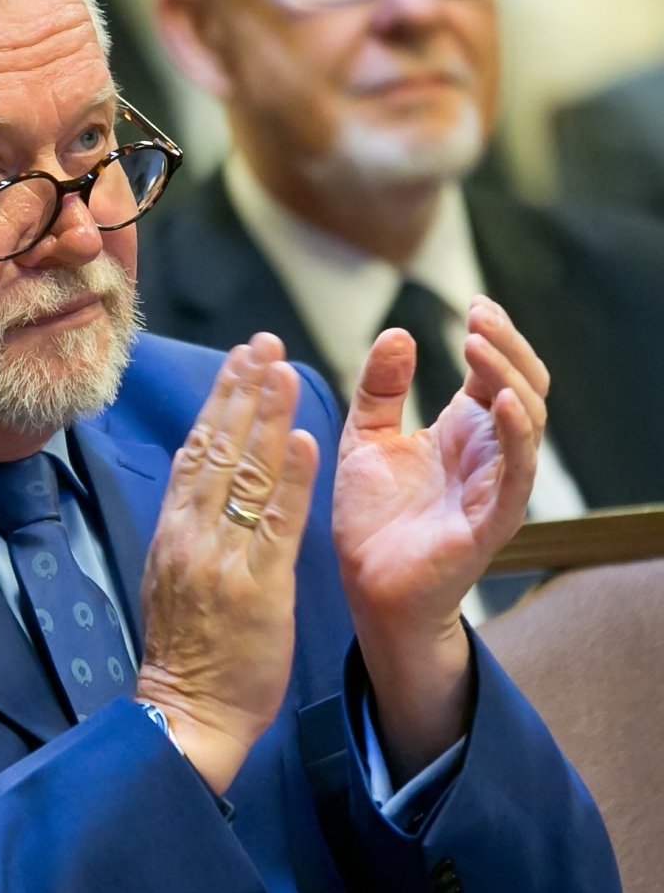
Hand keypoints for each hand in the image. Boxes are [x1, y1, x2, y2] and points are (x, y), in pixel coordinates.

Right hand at [136, 334, 319, 793]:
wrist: (185, 716)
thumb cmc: (188, 656)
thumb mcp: (174, 581)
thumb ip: (188, 530)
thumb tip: (198, 483)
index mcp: (173, 533)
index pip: (196, 452)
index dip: (218, 401)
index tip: (239, 360)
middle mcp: (192, 535)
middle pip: (217, 448)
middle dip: (241, 390)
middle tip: (264, 341)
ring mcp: (222, 560)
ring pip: (244, 474)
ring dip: (265, 417)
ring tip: (284, 368)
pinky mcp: (256, 588)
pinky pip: (275, 525)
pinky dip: (289, 480)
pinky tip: (303, 440)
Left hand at [333, 295, 546, 775]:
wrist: (365, 588)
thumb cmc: (372, 519)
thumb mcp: (366, 439)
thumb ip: (381, 389)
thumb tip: (400, 332)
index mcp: (464, 431)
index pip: (496, 372)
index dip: (494, 337)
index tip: (472, 305)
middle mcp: (488, 453)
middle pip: (524, 386)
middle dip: (507, 346)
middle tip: (478, 316)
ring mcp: (495, 486)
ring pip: (528, 421)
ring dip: (508, 378)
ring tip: (478, 345)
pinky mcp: (491, 521)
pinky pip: (517, 474)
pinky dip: (515, 435)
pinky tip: (498, 401)